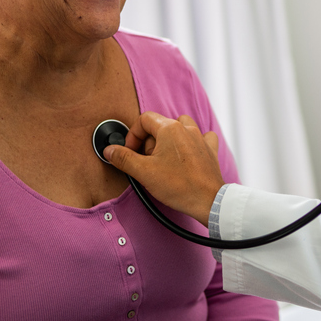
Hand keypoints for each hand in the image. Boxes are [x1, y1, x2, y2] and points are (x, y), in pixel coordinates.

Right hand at [103, 111, 223, 224]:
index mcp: (170, 129)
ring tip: (164, 158)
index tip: (130, 151)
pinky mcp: (209, 150)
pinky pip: (200, 137)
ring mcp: (200, 138)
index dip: (133, 135)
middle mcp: (187, 128)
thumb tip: (110, 150)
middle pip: (160, 125)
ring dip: (169, 140)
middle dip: (149, 142)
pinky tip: (187, 154)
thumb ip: (124, 158)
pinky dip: (191, 142)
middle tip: (147, 161)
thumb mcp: (143, 172)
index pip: (144, 119)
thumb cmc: (179, 186)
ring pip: (180, 128)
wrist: (207, 200)